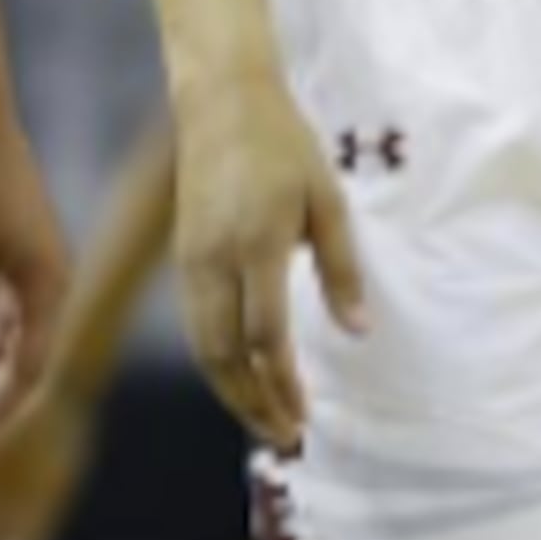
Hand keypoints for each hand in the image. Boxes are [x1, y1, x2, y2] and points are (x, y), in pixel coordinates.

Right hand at [169, 78, 365, 451]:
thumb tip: (359, 332)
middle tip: (286, 438)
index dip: (284, 384)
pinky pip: (195, 327)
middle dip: (253, 405)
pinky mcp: (181, 259)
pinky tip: (243, 377)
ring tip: (266, 420)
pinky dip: (217, 364)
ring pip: (203, 348)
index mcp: (256, 244)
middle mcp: (213, 261)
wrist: (221, 101)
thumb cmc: (285, 146)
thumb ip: (342, 269)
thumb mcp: (328, 199)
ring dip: (232, 392)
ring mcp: (190, 262)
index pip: (266, 336)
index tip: (307, 416)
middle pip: (224, 356)